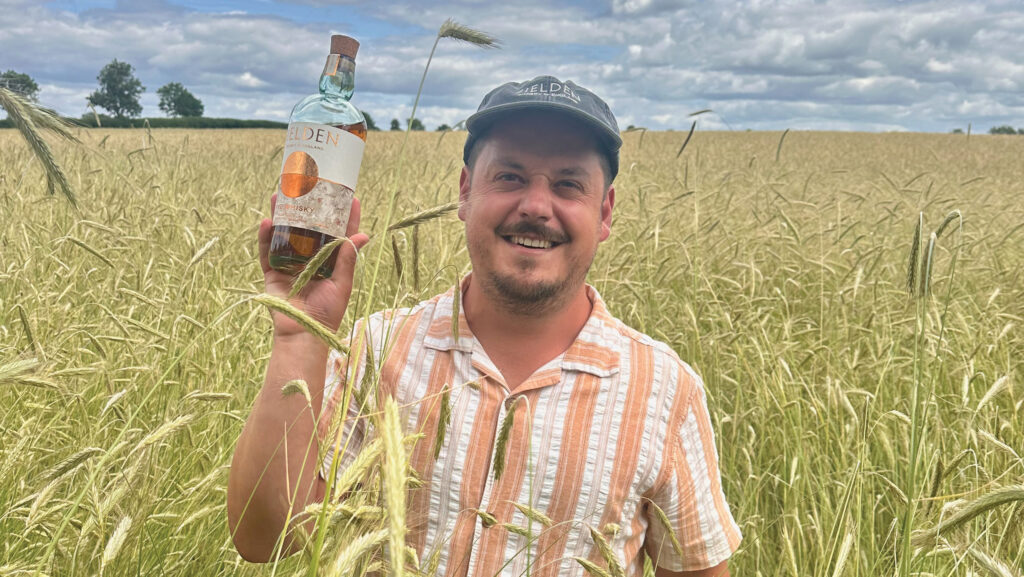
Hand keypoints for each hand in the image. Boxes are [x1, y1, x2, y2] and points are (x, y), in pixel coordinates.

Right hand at [258, 193, 369, 336]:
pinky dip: (265, 237)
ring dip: (281, 215)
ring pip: (284, 234)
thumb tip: (363, 235)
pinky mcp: (271, 272)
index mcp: (329, 261)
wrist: (303, 334)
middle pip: (308, 228)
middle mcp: (309, 259)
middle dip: (307, 208)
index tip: (350, 196)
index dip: (344, 216)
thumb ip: (348, 259)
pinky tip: (267, 221)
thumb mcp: (342, 284)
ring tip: (280, 195)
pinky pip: (266, 251)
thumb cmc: (326, 312)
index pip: (338, 233)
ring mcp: (289, 264)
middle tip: (308, 187)